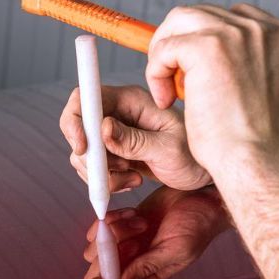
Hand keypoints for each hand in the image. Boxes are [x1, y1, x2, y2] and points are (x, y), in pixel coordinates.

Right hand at [60, 84, 210, 191]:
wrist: (203, 174)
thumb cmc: (194, 157)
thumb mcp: (168, 149)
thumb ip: (135, 141)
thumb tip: (103, 129)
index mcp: (132, 100)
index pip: (87, 97)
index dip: (76, 120)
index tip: (84, 149)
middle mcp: (120, 112)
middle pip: (79, 127)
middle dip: (89, 156)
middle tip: (114, 173)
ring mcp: (115, 133)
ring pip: (84, 151)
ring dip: (101, 172)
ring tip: (132, 179)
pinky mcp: (115, 152)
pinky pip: (94, 166)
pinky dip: (106, 180)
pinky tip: (132, 181)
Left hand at [80, 187, 229, 278]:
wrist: (200, 198)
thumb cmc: (196, 227)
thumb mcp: (176, 250)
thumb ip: (148, 267)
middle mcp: (131, 264)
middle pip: (97, 271)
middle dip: (108, 257)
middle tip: (136, 242)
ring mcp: (124, 243)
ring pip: (96, 246)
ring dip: (115, 232)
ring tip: (142, 223)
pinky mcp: (121, 223)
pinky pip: (100, 226)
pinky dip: (112, 218)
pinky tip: (134, 213)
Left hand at [145, 4, 278, 181]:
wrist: (255, 161)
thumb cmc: (257, 138)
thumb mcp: (266, 86)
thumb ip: (249, 61)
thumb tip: (216, 52)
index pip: (229, 17)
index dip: (205, 41)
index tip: (195, 72)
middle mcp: (261, 27)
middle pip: (201, 14)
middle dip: (180, 44)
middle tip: (174, 81)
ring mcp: (235, 33)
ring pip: (179, 22)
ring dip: (165, 54)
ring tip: (168, 89)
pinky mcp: (207, 47)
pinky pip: (165, 47)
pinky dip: (156, 72)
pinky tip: (167, 99)